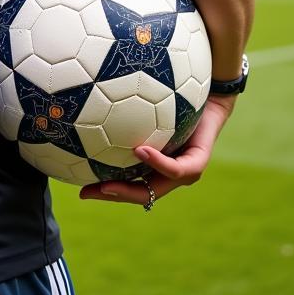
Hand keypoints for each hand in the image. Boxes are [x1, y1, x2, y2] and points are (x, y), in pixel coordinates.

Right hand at [78, 94, 235, 206]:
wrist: (211, 99)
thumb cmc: (176, 102)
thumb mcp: (148, 112)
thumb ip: (128, 116)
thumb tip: (89, 105)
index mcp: (155, 167)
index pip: (129, 186)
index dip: (106, 191)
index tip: (82, 190)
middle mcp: (169, 175)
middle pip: (139, 194)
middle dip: (113, 195)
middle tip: (88, 192)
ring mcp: (184, 173)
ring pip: (156, 188)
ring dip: (130, 187)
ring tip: (107, 184)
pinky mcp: (198, 165)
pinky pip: (176, 168)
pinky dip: (157, 162)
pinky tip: (140, 150)